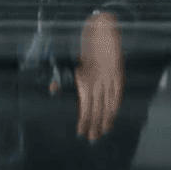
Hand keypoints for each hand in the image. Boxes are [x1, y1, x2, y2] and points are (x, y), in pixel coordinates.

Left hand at [73, 10, 125, 139]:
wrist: (103, 30)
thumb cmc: (83, 46)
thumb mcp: (69, 60)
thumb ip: (61, 76)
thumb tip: (52, 89)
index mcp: (85, 80)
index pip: (85, 107)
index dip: (84, 121)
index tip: (81, 132)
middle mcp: (98, 83)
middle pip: (97, 110)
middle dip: (95, 125)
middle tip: (92, 138)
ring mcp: (110, 80)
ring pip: (108, 105)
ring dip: (106, 119)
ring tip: (104, 131)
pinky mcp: (118, 75)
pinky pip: (117, 95)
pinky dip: (116, 106)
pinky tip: (114, 114)